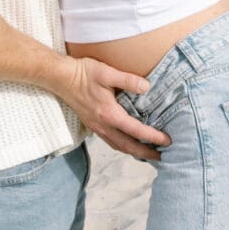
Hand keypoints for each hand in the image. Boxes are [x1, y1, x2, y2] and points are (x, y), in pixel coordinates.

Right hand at [55, 56, 169, 160]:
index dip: (153, 137)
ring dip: (134, 152)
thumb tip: (147, 87)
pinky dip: (123, 146)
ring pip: (119, 146)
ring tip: (148, 153)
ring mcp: (96, 127)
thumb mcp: (106, 72)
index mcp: (109, 114)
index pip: (136, 130)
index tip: (168, 141)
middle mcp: (103, 125)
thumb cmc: (83, 73)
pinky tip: (127, 142)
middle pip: (128, 146)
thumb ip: (128, 80)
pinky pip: (111, 141)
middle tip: (162, 156)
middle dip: (146, 153)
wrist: (60, 77)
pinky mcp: (92, 124)